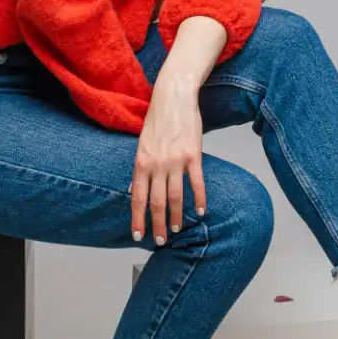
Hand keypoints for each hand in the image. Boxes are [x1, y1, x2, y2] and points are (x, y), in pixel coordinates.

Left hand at [131, 75, 206, 245]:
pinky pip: (196, 183)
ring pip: (176, 197)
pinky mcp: (194, 156)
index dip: (138, 218)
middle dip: (157, 224)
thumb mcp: (142, 144)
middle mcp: (157, 164)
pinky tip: (201, 211)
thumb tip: (136, 191)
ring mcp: (175, 161)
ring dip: (176, 217)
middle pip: (157, 202)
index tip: (138, 234)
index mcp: (141, 162)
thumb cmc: (158, 120)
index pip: (137, 197)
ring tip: (177, 230)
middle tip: (159, 240)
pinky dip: (199, 199)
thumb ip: (141, 168)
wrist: (174, 97)